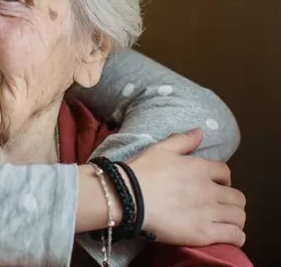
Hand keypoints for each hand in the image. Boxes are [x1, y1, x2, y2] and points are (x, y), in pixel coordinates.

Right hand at [128, 128, 246, 246]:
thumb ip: (182, 140)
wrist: (128, 197)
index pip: (225, 172)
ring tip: (225, 222)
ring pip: (239, 216)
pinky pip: (234, 236)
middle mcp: (210, 189)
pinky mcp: (205, 233)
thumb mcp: (159, 149)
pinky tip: (229, 237)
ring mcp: (209, 212)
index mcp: (200, 168)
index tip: (216, 185)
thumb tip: (200, 131)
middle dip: (232, 201)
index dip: (223, 179)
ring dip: (235, 218)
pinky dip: (236, 236)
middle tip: (220, 206)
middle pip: (237, 197)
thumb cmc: (141, 171)